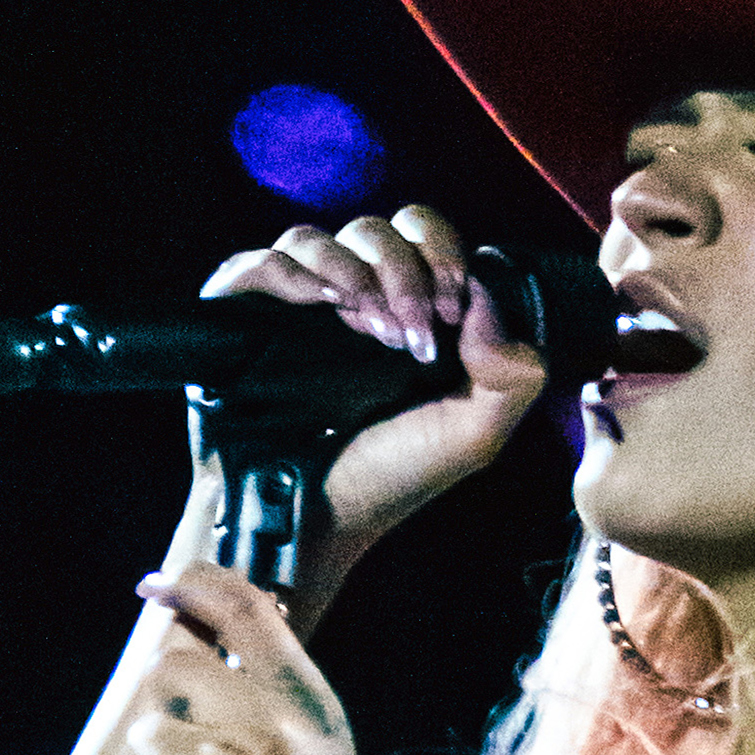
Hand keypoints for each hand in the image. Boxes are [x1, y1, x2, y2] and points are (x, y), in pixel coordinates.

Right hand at [194, 202, 558, 546]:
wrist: (312, 526)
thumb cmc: (387, 480)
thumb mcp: (475, 435)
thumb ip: (514, 372)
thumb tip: (489, 298)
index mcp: (402, 309)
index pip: (422, 234)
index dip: (442, 254)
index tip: (451, 309)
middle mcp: (347, 299)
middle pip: (375, 229)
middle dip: (403, 268)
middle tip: (412, 333)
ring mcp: (291, 306)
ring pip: (316, 237)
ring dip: (354, 272)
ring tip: (368, 328)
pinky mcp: (240, 317)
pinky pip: (260, 262)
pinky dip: (294, 273)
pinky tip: (321, 306)